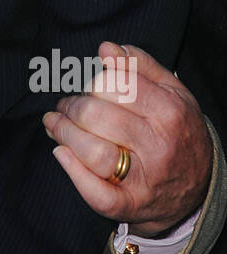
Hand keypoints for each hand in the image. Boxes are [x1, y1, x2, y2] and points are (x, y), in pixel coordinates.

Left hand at [43, 41, 212, 235]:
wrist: (199, 187)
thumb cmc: (178, 131)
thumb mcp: (172, 93)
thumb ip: (140, 66)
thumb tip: (107, 48)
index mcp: (170, 112)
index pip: (116, 86)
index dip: (92, 83)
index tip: (86, 87)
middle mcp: (159, 146)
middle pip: (97, 117)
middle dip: (71, 107)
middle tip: (64, 106)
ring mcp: (145, 180)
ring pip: (93, 153)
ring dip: (64, 134)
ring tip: (54, 125)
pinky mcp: (132, 205)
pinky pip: (97, 194)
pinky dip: (73, 172)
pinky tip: (61, 153)